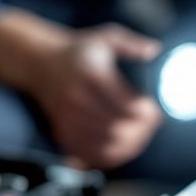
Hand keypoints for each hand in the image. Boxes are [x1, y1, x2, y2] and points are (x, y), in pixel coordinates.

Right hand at [0, 12, 163, 168]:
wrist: (40, 62)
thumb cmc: (79, 50)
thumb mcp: (106, 38)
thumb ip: (132, 44)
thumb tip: (155, 50)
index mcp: (91, 75)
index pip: (125, 105)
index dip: (146, 112)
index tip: (154, 108)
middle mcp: (77, 99)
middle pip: (117, 128)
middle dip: (141, 130)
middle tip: (152, 124)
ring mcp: (67, 118)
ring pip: (105, 145)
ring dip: (129, 145)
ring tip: (141, 135)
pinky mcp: (61, 132)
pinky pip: (88, 155)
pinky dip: (108, 157)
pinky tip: (122, 149)